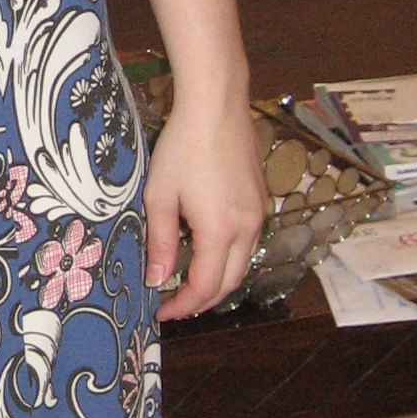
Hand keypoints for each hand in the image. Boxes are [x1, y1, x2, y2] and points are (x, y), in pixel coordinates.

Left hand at [143, 85, 267, 320]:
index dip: (183, 306)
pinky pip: (248, 242)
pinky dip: (228, 257)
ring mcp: (259, 213)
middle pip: (230, 283)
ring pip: (243, 263)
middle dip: (202, 301)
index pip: (205, 287)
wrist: (217, 105)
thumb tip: (155, 280)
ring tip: (187, 282)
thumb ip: (159, 242)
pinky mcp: (261, 200)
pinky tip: (206, 250)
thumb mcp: (160, 196)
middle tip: (174, 304)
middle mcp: (248, 227)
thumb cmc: (183, 146)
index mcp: (220, 231)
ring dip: (218, 280)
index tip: (161, 312)